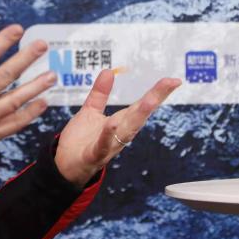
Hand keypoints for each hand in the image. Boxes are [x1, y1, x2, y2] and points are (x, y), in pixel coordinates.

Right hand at [0, 25, 57, 165]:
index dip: (2, 42)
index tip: (17, 30)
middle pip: (5, 76)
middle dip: (26, 59)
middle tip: (43, 45)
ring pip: (15, 101)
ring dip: (35, 87)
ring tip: (52, 75)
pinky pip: (13, 125)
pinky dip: (29, 115)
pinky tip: (43, 104)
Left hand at [54, 70, 180, 187]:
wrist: (64, 167)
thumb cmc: (80, 141)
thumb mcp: (90, 111)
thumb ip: (100, 93)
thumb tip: (109, 71)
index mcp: (120, 122)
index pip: (142, 105)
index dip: (158, 92)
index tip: (174, 80)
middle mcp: (119, 134)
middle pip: (140, 115)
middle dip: (155, 99)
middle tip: (170, 84)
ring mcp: (109, 146)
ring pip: (127, 131)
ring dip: (139, 117)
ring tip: (149, 101)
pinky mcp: (93, 155)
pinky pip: (102, 146)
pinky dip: (108, 136)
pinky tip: (112, 124)